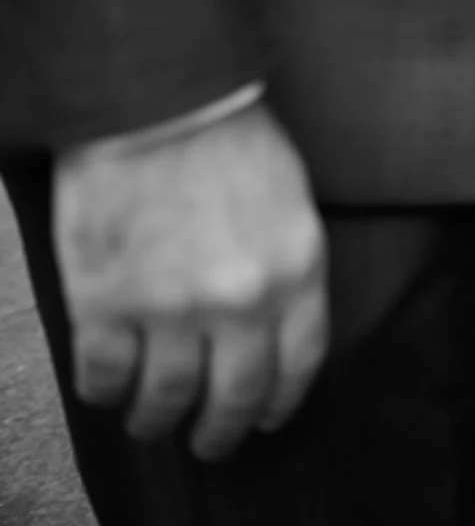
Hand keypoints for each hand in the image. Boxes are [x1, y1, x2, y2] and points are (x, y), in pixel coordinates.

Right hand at [54, 99, 327, 459]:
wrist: (159, 102)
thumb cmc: (229, 138)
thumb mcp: (290, 202)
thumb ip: (288, 265)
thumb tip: (275, 318)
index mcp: (296, 270)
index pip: (298, 362)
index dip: (281, 401)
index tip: (266, 418)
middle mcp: (241, 300)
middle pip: (236, 393)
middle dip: (222, 429)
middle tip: (210, 443)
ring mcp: (172, 307)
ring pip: (167, 395)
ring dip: (159, 418)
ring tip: (152, 423)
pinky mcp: (108, 302)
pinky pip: (105, 373)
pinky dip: (105, 391)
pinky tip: (108, 390)